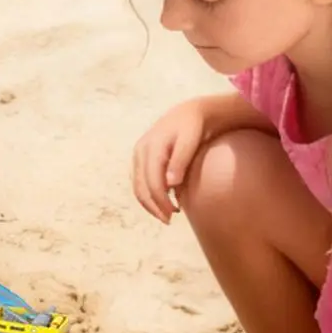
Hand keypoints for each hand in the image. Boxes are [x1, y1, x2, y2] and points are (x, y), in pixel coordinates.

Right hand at [131, 100, 207, 222]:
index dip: (160, 201)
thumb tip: (170, 184)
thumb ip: (181, 159)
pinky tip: (164, 201)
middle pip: (141, 187)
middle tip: (169, 220)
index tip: (173, 214)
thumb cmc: (194, 126)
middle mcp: (141, 151)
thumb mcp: (191, 139)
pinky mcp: (140, 158)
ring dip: (150, 203)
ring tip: (167, 214)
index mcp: (152, 146)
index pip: (152, 182)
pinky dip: (149, 195)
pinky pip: (140, 181)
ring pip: (138, 186)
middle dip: (153, 207)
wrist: (189, 112)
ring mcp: (138, 154)